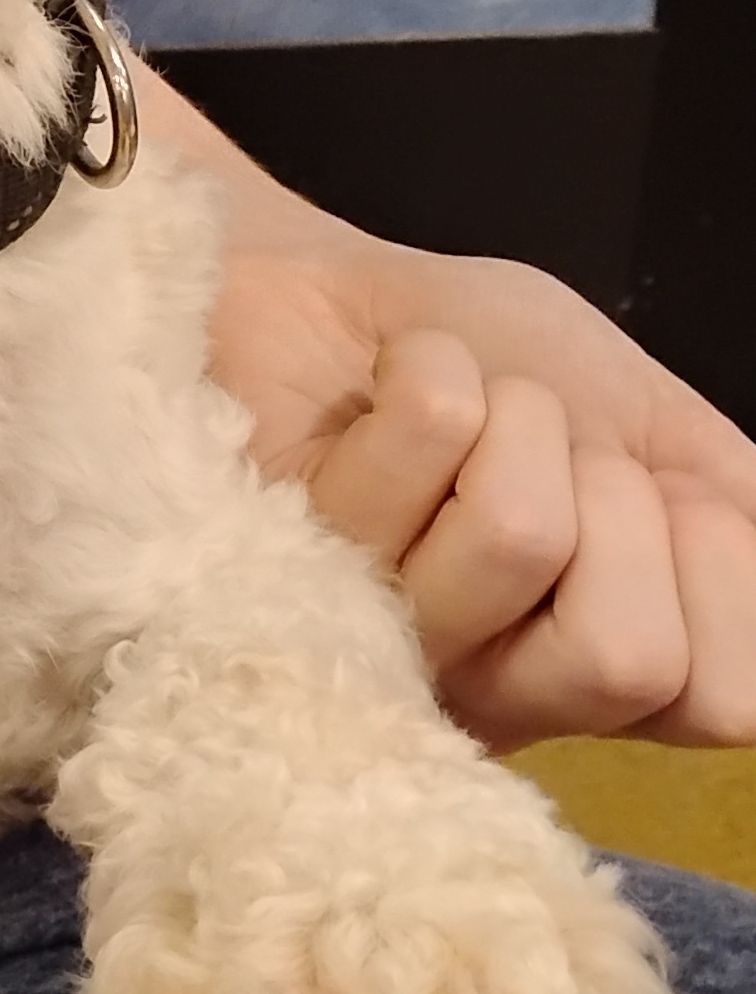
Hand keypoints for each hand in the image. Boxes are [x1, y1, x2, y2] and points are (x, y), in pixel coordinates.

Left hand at [155, 71, 755, 750]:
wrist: (327, 291)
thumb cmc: (486, 365)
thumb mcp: (656, 437)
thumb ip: (735, 517)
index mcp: (584, 668)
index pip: (719, 701)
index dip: (714, 568)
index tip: (656, 491)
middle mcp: (484, 685)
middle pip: (621, 654)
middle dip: (616, 497)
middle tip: (549, 449)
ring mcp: (377, 639)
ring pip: (518, 534)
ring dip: (515, 418)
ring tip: (463, 405)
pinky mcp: (282, 562)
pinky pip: (427, 442)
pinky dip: (430, 370)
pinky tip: (381, 387)